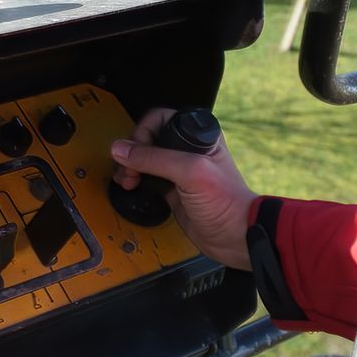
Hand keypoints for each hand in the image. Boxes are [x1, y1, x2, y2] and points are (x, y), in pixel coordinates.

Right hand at [110, 107, 257, 269]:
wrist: (235, 237)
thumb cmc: (226, 201)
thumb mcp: (190, 172)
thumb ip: (155, 158)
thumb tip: (121, 149)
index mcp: (198, 135)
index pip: (160, 119)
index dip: (143, 132)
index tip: (136, 151)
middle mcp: (187, 149)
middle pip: (148, 139)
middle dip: (133, 152)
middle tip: (128, 168)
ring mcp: (178, 170)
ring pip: (144, 159)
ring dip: (130, 167)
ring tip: (127, 179)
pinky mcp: (171, 190)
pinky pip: (146, 178)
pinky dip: (134, 181)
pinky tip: (131, 186)